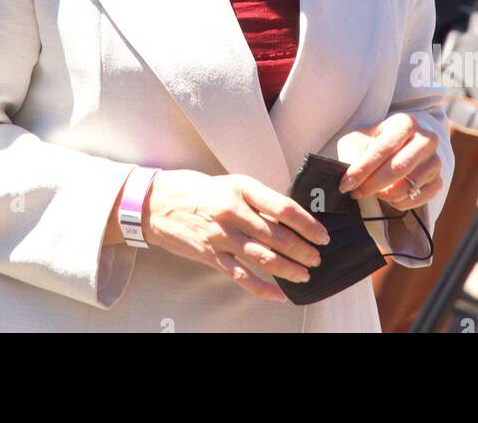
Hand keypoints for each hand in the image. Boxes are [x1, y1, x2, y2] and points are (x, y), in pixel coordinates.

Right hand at [142, 169, 330, 300]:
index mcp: (241, 188)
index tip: (321, 234)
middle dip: (302, 250)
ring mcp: (221, 235)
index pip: (283, 207)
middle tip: (316, 258)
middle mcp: (232, 211)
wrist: (155, 203)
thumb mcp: (229, 183)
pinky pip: (241, 276)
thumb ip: (256, 199)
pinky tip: (278, 294)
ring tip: (304, 275)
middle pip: (277, 235)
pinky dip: (263, 288)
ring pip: (263, 257)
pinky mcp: (210, 255)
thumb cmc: (196, 190)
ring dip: (288, 269)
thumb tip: (288, 217)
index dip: (307, 224)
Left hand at [338, 112, 443, 211]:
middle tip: (355, 193)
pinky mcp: (438, 180)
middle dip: (373, 184)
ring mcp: (435, 160)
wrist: (394, 150)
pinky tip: (387, 197)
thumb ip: (352, 155)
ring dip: (385, 194)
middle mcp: (426, 139)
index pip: (383, 148)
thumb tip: (348, 179)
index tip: (345, 184)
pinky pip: (418, 198)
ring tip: (372, 191)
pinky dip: (399, 203)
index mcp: (406, 122)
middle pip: (400, 167)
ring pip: (409, 185)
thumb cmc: (371, 143)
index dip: (362, 168)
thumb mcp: (357, 141)